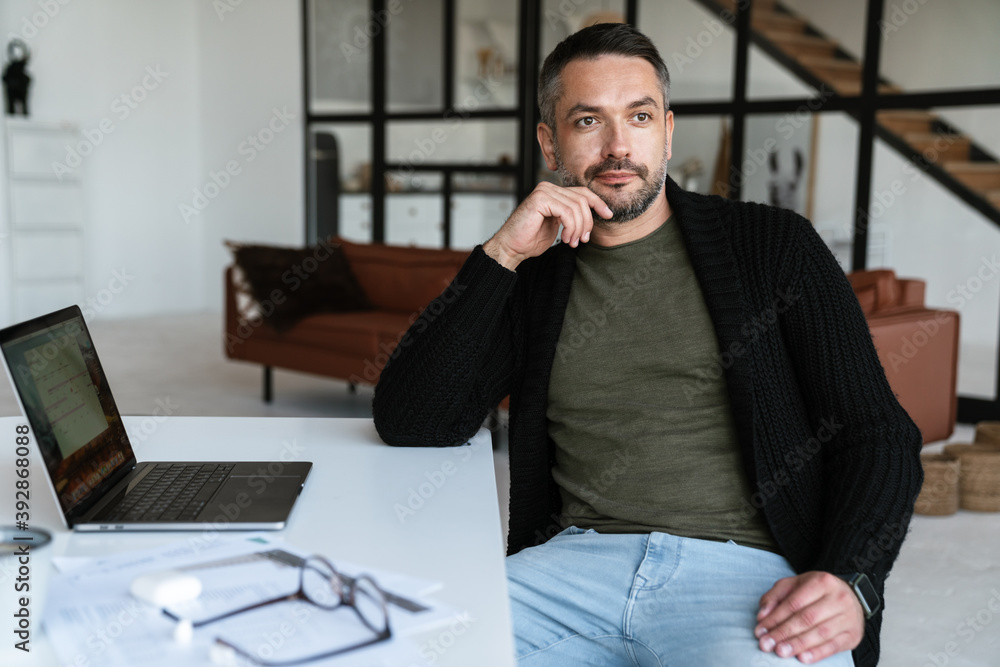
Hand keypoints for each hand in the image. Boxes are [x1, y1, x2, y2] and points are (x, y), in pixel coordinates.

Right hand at [483, 181, 612, 269]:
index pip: (582, 192)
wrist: (511, 248)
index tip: (608, 215)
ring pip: (576, 207)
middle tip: (582, 240)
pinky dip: (570, 227)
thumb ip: (571, 216)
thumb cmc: (531, 240)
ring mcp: (543, 192)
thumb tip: (592, 214)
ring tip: (571, 242)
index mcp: (553, 192)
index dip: (598, 203)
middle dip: (587, 222)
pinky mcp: (540, 200)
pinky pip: (567, 212)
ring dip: (578, 228)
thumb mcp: (558, 226)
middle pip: (582, 199)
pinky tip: (564, 238)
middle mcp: (548, 188)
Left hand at [754, 571, 864, 663]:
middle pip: (806, 618)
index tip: (760, 630)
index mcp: (822, 582)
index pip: (794, 603)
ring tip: (780, 652)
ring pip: (820, 633)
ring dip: (798, 644)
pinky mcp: (853, 635)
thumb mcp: (795, 585)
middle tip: (766, 644)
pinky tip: (802, 658)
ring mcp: (848, 617)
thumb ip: (775, 597)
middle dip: (784, 633)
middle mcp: (838, 598)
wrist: (852, 597)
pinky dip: (817, 653)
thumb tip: (762, 616)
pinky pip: (834, 646)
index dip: (775, 618)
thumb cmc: (817, 592)